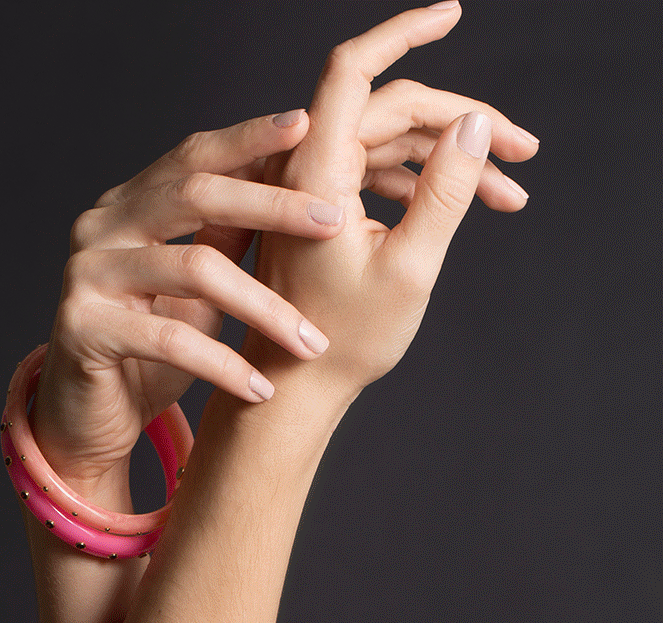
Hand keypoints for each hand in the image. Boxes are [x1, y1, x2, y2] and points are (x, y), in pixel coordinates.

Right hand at [30, 111, 347, 495]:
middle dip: (273, 205)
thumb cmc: (148, 356)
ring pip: (193, 270)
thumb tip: (289, 186)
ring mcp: (86, 274)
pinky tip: (261, 389)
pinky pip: (169, 339)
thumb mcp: (196, 290)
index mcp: (127, 206)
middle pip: (195, 195)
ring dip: (264, 308)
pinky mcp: (82, 328)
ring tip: (312, 342)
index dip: (247, 139)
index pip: (192, 157)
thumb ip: (224, 238)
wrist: (90, 421)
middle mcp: (100, 228)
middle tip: (335, 222)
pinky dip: (224, 366)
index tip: (306, 125)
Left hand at [245, 2, 538, 426]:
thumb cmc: (342, 342)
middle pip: (393, 110)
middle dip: (464, 124)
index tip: (453, 13)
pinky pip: (381, 175)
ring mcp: (315, 188)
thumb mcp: (409, 267)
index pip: (354, 71)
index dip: (404, 33)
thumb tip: (475, 124)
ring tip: (513, 193)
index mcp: (315, 171)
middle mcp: (309, 168)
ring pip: (395, 145)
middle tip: (524, 153)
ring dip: (454, 161)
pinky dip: (427, 186)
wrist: (294, 388)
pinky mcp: (325, 210)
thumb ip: (445, 191)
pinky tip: (475, 204)